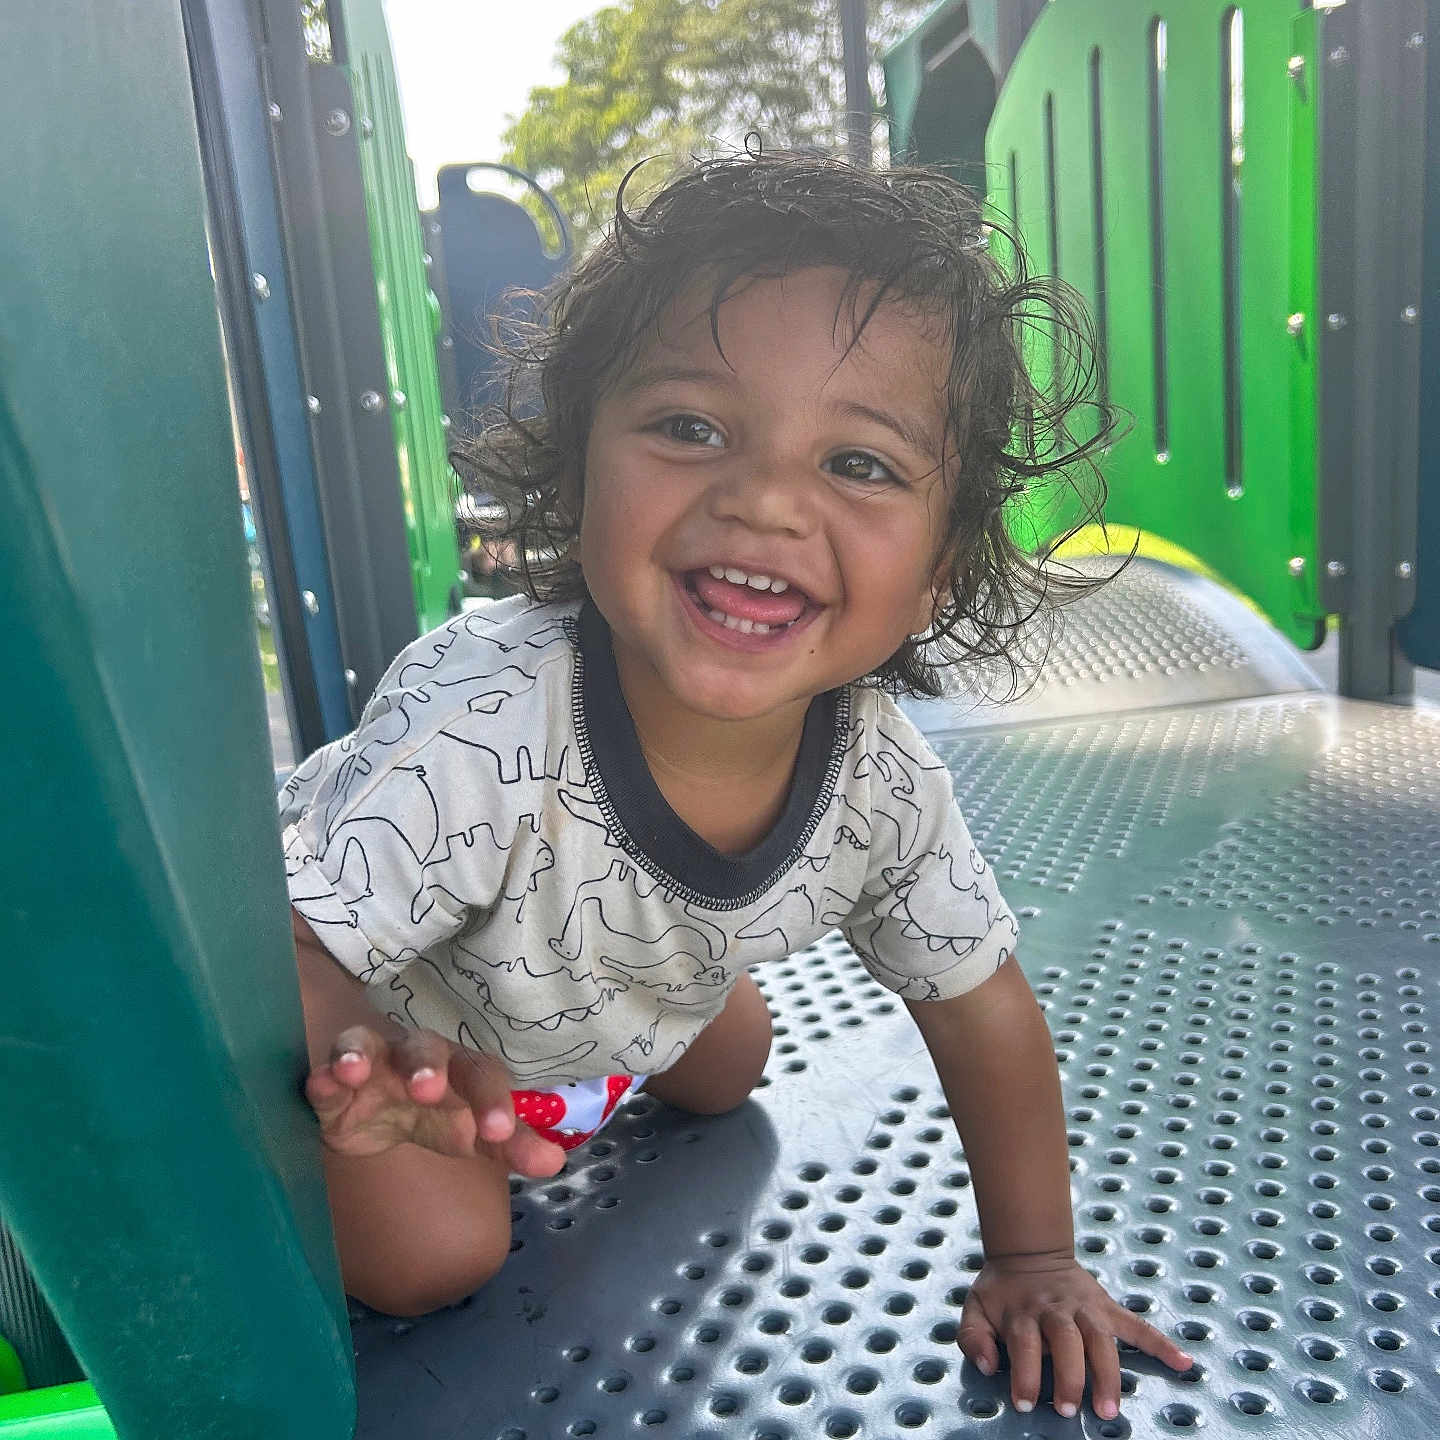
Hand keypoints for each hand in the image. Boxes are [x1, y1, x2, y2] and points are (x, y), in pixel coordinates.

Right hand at [304, 1024, 566, 1178]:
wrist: (376, 1099)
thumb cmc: (435, 1113)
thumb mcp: (472, 1131)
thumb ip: (509, 1145)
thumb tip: (555, 1160)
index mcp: (459, 1071)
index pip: (483, 1076)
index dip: (493, 1100)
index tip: (499, 1133)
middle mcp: (418, 1058)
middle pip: (427, 1051)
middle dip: (427, 1068)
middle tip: (428, 1092)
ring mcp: (373, 1062)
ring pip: (368, 1046)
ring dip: (361, 1054)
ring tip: (354, 1070)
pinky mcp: (332, 1079)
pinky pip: (325, 1070)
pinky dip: (322, 1074)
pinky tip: (318, 1082)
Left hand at [956, 1251, 1193, 1419]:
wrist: (1029, 1252)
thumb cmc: (1002, 1291)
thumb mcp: (975, 1307)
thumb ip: (973, 1338)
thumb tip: (987, 1366)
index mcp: (1023, 1312)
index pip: (1024, 1344)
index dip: (1024, 1374)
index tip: (1024, 1402)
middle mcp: (1056, 1310)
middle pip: (1066, 1341)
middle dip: (1069, 1376)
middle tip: (1068, 1410)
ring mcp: (1085, 1307)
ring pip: (1101, 1338)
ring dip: (1108, 1372)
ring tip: (1111, 1408)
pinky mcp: (1106, 1307)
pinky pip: (1137, 1325)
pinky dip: (1160, 1343)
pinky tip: (1183, 1363)